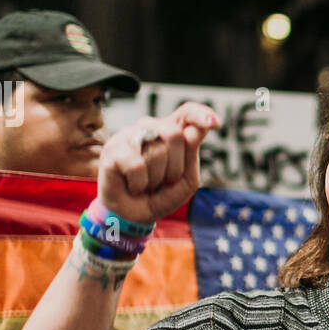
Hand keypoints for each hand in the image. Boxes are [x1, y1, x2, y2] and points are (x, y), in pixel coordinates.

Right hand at [98, 104, 218, 224]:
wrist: (133, 216)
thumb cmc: (161, 194)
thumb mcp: (186, 180)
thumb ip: (192, 154)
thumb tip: (195, 131)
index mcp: (170, 131)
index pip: (187, 112)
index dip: (201, 114)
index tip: (215, 124)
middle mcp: (149, 127)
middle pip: (175, 134)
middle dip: (176, 166)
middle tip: (165, 181)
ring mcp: (129, 135)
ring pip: (157, 151)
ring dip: (157, 178)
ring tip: (147, 184)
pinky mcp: (113, 148)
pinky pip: (137, 164)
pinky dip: (139, 183)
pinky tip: (133, 186)